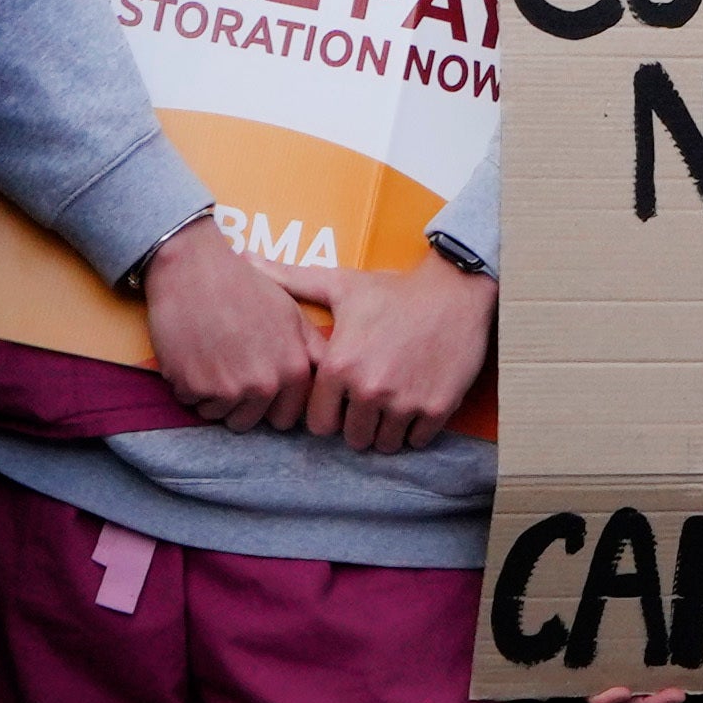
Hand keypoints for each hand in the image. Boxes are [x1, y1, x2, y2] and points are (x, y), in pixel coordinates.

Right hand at [140, 215, 323, 430]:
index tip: (256, 383)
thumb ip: (311, 350)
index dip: (269, 403)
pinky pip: (190, 401)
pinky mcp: (194, 387)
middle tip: (227, 368)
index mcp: (294, 370)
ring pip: (219, 414)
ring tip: (210, 356)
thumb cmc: (243, 285)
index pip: (285, 418)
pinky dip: (186, 384)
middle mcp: (266, 384)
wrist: (193, 268)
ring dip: (210, 395)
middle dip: (238, 404)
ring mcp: (229, 388)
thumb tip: (326, 374)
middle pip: (250, 421)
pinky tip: (191, 352)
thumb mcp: (291, 313)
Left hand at [293, 259, 495, 452]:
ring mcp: (405, 402)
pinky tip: (415, 402)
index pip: (319, 424)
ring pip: (384, 444)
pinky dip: (415, 428)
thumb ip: (290, 279)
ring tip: (392, 404)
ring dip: (386, 430)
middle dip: (358, 424)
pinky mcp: (437, 408)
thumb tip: (246, 257)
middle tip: (370, 401)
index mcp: (339, 366)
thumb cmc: (394, 289)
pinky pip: (417, 441)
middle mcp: (369, 390)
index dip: (329, 412)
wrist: (456, 289)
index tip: (342, 399)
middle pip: (353, 438)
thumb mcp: (340, 284)